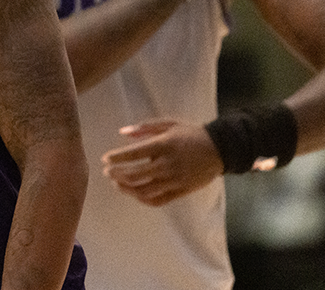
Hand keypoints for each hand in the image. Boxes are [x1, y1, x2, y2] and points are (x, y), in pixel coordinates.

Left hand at [101, 119, 223, 205]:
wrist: (220, 149)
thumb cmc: (190, 134)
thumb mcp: (169, 124)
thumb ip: (145, 128)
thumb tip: (122, 132)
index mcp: (164, 145)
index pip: (134, 154)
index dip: (116, 157)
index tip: (105, 159)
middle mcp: (167, 164)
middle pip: (135, 174)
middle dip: (117, 174)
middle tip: (107, 172)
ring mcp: (174, 180)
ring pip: (144, 190)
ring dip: (126, 188)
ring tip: (116, 183)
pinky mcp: (181, 191)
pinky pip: (158, 200)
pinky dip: (142, 198)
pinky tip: (134, 193)